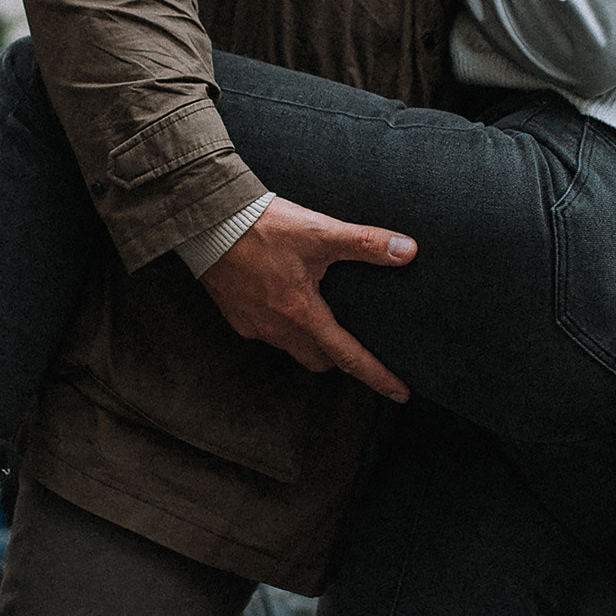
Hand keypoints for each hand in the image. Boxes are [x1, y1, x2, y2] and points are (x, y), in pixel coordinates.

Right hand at [200, 197, 417, 401]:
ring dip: (309, 339)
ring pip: (292, 347)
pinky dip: (283, 325)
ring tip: (319, 313)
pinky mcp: (236, 318)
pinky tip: (285, 300)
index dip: (378, 376)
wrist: (208, 222)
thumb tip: (406, 251)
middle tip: (354, 341)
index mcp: (302, 314)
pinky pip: (268, 333)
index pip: (349, 356)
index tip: (401, 393)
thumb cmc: (262, 227)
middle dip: (339, 357)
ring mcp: (254, 327)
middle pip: (319, 361)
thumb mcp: (319, 231)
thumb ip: (365, 242)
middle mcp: (277, 329)